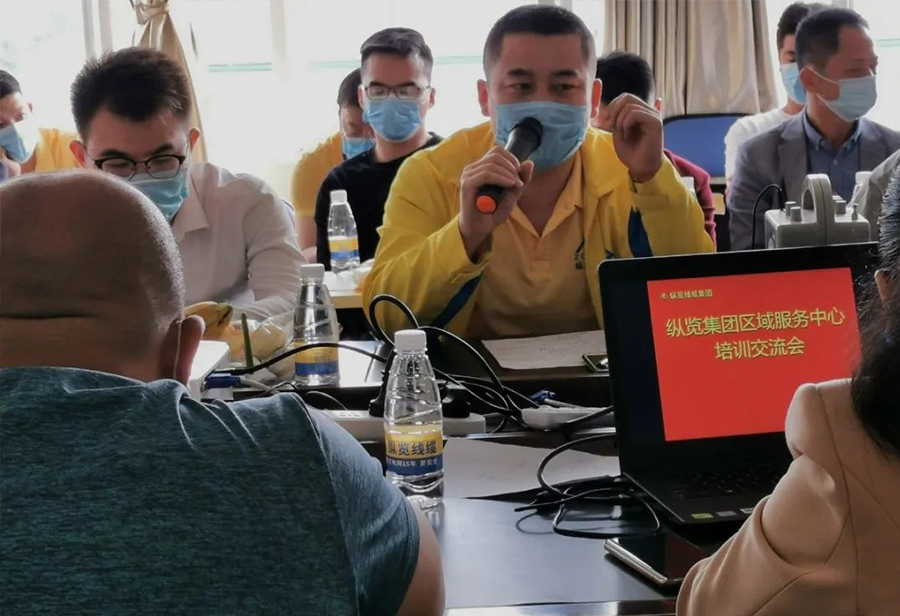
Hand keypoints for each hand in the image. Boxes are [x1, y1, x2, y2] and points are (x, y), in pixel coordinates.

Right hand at [458, 146, 533, 260]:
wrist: (479, 229)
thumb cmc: (492, 212)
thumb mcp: (512, 194)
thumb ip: (520, 179)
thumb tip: (530, 162)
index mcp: (480, 168)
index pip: (497, 151)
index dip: (511, 158)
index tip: (519, 173)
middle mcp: (472, 169)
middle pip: (496, 155)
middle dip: (512, 166)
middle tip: (519, 181)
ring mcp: (468, 176)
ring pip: (492, 163)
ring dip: (509, 173)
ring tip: (516, 185)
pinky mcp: (467, 185)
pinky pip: (486, 174)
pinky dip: (501, 178)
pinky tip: (509, 185)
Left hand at [602, 93, 662, 182]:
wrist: (641, 168)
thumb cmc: (631, 153)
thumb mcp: (618, 132)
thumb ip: (615, 118)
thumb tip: (606, 108)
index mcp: (641, 112)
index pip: (626, 97)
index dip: (613, 105)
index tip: (608, 121)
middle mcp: (649, 111)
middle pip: (627, 97)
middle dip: (614, 110)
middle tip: (611, 126)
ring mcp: (653, 116)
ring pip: (630, 106)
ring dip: (620, 121)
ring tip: (623, 134)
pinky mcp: (655, 122)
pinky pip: (635, 113)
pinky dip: (626, 124)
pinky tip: (628, 135)